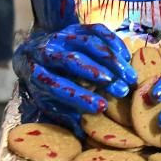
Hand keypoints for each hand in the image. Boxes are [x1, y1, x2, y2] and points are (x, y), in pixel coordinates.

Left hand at [13, 24, 135, 131]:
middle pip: (71, 61)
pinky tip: (127, 57)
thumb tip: (82, 134)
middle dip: (97, 75)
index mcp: (36, 74)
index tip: (102, 107)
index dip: (79, 96)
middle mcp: (45, 52)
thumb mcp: (47, 102)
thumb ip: (64, 115)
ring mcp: (61, 36)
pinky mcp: (75, 26)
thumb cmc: (45, 83)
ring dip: (111, 60)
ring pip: (87, 43)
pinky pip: (96, 31)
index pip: (56, 85)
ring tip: (129, 76)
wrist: (31, 52)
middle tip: (121, 90)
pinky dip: (114, 43)